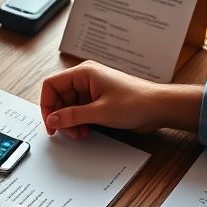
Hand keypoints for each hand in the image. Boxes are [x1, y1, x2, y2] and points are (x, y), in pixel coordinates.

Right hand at [39, 60, 202, 138]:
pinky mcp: (98, 100)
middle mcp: (86, 79)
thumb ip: (73, 116)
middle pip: (59, 97)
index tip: (50, 123)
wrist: (160, 108)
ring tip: (80, 133)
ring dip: (71, 122)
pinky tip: (87, 131)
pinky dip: (80, 122)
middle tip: (68, 132)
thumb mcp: (100, 112)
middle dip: (61, 116)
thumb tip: (52, 120)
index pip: (51, 85)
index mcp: (83, 73)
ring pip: (69, 106)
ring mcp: (92, 89)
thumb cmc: (137, 102)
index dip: (46, 104)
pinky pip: (80, 110)